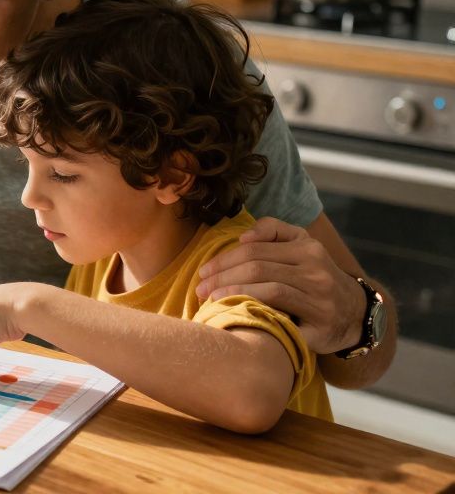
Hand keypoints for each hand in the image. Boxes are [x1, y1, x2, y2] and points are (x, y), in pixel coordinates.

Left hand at [196, 216, 363, 354]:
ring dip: (232, 292)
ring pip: (267, 288)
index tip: (203, 272)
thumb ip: (274, 232)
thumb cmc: (315, 279)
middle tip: (200, 289)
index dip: (224, 260)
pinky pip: (281, 312)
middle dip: (222, 277)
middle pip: (257, 267)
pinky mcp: (321, 323)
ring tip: (210, 300)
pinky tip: (235, 311)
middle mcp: (316, 269)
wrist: (355, 315)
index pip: (254, 249)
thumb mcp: (302, 247)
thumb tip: (244, 237)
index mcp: (308, 247)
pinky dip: (253, 308)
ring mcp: (321, 296)